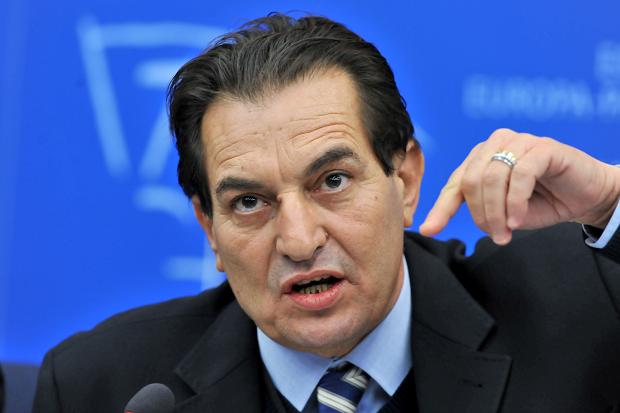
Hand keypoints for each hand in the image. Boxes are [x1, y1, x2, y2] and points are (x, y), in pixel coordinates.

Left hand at [419, 129, 619, 244]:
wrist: (585, 197)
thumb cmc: (540, 203)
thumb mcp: (502, 212)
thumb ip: (475, 210)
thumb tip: (431, 225)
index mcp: (480, 159)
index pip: (455, 184)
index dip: (441, 209)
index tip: (429, 230)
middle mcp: (495, 145)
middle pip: (471, 182)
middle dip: (481, 215)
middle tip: (495, 236)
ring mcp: (518, 141)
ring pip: (492, 178)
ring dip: (498, 213)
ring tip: (507, 232)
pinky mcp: (543, 147)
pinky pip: (520, 174)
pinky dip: (516, 202)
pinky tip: (518, 221)